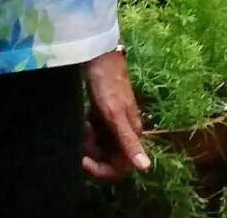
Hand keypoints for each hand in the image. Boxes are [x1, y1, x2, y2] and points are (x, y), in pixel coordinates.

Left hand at [82, 49, 150, 180]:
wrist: (98, 56)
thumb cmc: (108, 84)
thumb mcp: (115, 115)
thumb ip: (128, 142)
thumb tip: (146, 167)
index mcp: (132, 134)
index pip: (120, 167)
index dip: (102, 169)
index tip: (84, 160)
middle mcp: (124, 132)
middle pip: (108, 157)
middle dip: (93, 152)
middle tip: (81, 138)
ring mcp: (113, 123)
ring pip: (100, 146)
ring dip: (88, 141)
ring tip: (82, 124)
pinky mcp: (102, 115)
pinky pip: (94, 133)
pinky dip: (86, 131)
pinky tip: (83, 119)